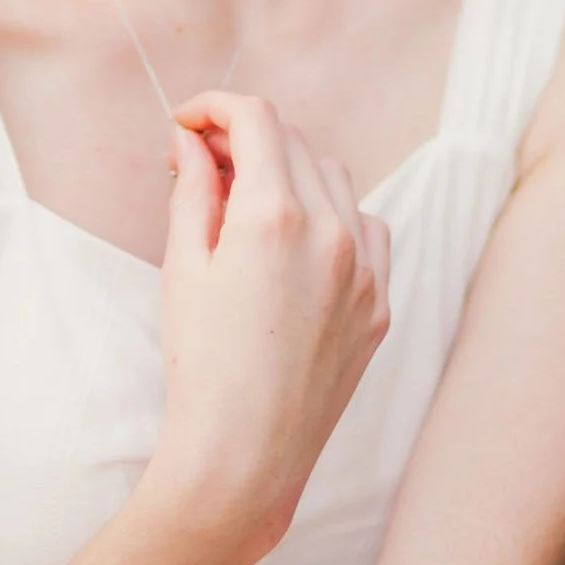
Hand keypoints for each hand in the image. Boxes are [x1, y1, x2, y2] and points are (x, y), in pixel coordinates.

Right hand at [146, 91, 390, 564]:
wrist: (245, 456)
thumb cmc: (202, 365)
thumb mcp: (183, 267)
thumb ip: (193, 189)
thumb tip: (193, 140)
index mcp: (275, 216)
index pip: (257, 119)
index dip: (215, 107)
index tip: (188, 123)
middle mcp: (332, 231)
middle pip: (294, 142)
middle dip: (247, 140)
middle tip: (204, 166)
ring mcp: (365, 267)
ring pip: (336, 179)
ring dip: (292, 175)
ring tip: (246, 210)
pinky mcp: (381, 301)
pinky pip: (367, 230)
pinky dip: (333, 219)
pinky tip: (296, 248)